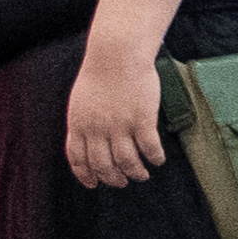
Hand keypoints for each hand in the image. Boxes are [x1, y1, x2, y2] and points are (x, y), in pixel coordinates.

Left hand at [64, 42, 166, 189]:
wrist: (116, 55)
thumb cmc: (100, 73)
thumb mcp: (81, 101)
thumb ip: (83, 122)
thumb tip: (89, 140)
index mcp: (79, 124)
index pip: (79, 159)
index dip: (86, 175)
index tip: (94, 183)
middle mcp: (98, 129)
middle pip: (103, 165)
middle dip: (113, 179)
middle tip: (123, 181)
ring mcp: (120, 125)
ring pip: (127, 161)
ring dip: (136, 173)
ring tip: (142, 174)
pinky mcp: (142, 119)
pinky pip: (149, 147)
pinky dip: (154, 158)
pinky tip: (158, 160)